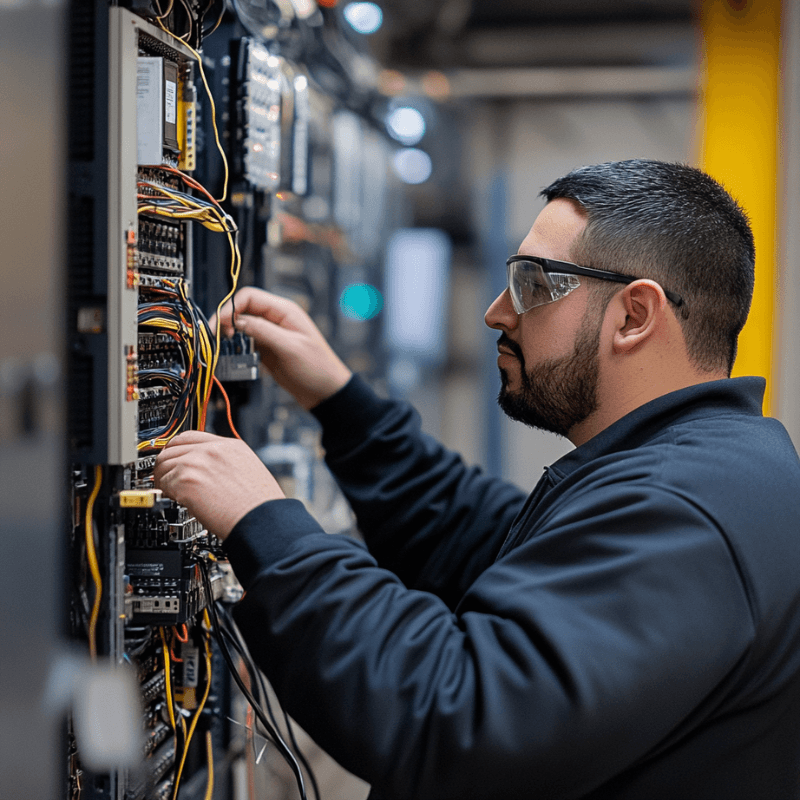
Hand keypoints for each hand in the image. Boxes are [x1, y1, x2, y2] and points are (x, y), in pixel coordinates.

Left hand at [154, 430, 284, 539]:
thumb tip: (206, 473)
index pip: (191, 437)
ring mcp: (198, 462)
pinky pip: (163, 483)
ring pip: (164, 464)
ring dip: (165, 480)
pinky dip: (166, 493)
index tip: (175, 461)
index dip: (178, 450)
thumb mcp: (249, 472)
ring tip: (175, 494)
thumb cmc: (259, 506)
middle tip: (169, 481)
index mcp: (230, 446)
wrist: (261, 521)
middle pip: (172, 448)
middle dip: (168, 465)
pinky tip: (180, 502)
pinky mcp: (187, 480)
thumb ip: (225, 465)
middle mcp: (213, 450)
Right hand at [212, 287, 351, 409]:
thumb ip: (263, 331)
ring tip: (221, 349)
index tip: (220, 324)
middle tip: (214, 338)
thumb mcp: (290, 348)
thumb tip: (237, 320)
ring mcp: (271, 334)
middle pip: (242, 310)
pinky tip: (233, 357)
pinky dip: (236, 348)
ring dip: (229, 336)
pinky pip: (246, 343)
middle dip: (226, 322)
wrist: (326, 392)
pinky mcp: (267, 349)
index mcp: (285, 311)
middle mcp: (276, 319)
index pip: (250, 297)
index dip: (231, 308)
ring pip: (241, 327)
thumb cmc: (318, 368)